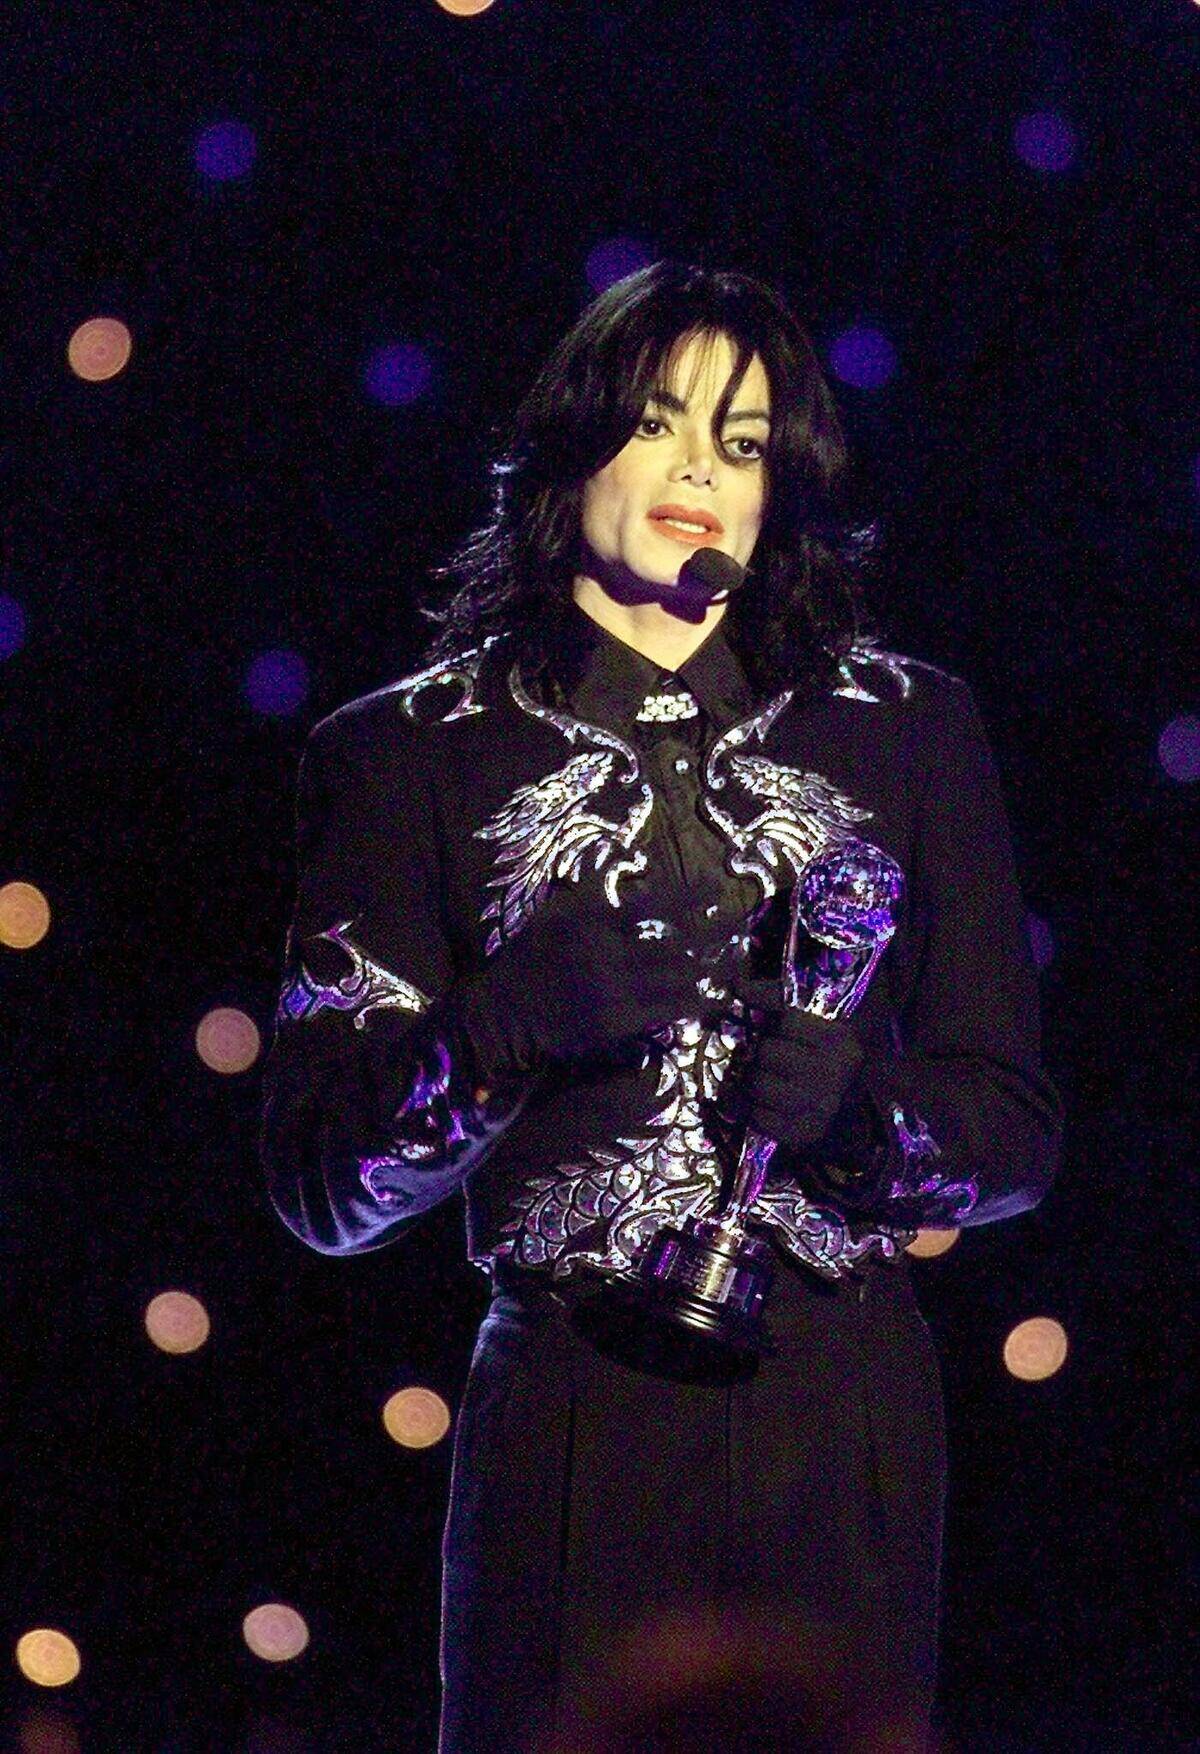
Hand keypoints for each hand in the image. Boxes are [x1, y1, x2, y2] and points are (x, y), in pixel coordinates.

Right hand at [453, 891, 721, 1077]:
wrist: (501, 1015)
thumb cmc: (526, 964)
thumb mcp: (552, 918)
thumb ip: (589, 900)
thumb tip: (625, 884)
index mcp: (591, 920)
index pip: (650, 903)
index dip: (689, 897)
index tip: (718, 888)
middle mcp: (604, 951)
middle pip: (672, 941)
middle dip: (713, 934)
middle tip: (744, 925)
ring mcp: (610, 989)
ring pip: (674, 977)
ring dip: (711, 970)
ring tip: (739, 961)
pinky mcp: (614, 1023)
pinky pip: (663, 1011)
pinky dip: (692, 1003)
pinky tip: (715, 999)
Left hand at [735, 976, 864, 1148]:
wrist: (853, 1121)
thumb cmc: (826, 1063)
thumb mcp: (816, 1026)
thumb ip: (778, 1000)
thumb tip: (736, 985)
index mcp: (839, 1041)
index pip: (784, 1019)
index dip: (763, 1011)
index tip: (747, 1001)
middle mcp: (833, 1073)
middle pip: (765, 1052)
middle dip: (758, 1053)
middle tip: (765, 1058)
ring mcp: (818, 1108)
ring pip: (755, 1084)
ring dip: (750, 1081)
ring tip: (761, 1080)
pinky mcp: (802, 1135)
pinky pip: (755, 1117)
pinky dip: (752, 1110)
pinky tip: (763, 1105)